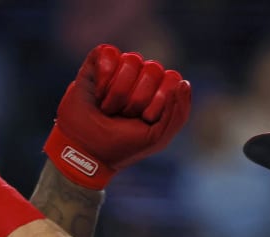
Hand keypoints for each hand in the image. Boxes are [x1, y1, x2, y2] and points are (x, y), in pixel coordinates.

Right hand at [44, 44, 191, 188]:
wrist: (86, 151)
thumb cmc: (122, 146)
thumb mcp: (157, 137)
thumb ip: (179, 113)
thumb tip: (183, 82)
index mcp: (160, 91)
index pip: (172, 78)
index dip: (158, 100)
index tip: (145, 119)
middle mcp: (142, 77)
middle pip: (153, 69)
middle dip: (137, 99)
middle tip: (123, 115)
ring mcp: (120, 68)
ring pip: (131, 60)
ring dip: (118, 91)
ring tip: (107, 108)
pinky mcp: (97, 62)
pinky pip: (108, 52)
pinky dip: (103, 75)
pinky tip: (98, 93)